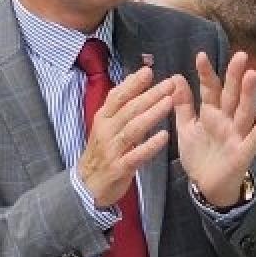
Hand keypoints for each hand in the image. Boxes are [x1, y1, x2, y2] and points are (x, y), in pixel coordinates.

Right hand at [75, 65, 176, 208]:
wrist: (86, 185)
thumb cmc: (102, 152)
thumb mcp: (106, 126)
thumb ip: (120, 105)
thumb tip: (133, 80)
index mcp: (103, 120)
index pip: (116, 97)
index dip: (132, 84)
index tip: (149, 70)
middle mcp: (106, 132)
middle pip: (128, 110)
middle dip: (149, 95)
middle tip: (169, 84)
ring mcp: (112, 150)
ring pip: (132, 129)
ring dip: (151, 115)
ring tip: (169, 103)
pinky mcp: (119, 168)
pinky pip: (135, 155)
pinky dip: (149, 146)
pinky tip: (164, 137)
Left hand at [174, 50, 255, 206]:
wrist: (206, 185)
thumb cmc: (199, 154)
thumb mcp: (186, 128)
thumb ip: (182, 105)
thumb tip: (175, 77)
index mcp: (211, 114)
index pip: (209, 90)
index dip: (206, 74)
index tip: (201, 55)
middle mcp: (226, 121)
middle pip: (231, 95)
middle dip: (234, 76)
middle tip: (239, 55)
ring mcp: (237, 135)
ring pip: (244, 111)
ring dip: (248, 94)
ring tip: (252, 75)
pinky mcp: (243, 151)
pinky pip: (255, 137)